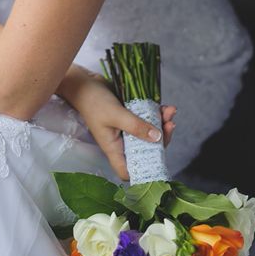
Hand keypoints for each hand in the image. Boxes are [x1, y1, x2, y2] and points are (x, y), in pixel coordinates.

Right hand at [60, 70, 175, 181]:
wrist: (84, 83)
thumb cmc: (93, 102)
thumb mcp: (115, 114)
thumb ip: (135, 126)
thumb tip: (158, 138)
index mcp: (114, 147)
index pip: (128, 171)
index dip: (143, 172)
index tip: (160, 160)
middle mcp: (122, 142)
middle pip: (147, 151)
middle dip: (162, 139)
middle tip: (170, 124)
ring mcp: (128, 129)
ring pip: (151, 134)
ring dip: (162, 123)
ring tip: (169, 110)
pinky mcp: (132, 117)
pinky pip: (149, 120)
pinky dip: (158, 114)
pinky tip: (164, 106)